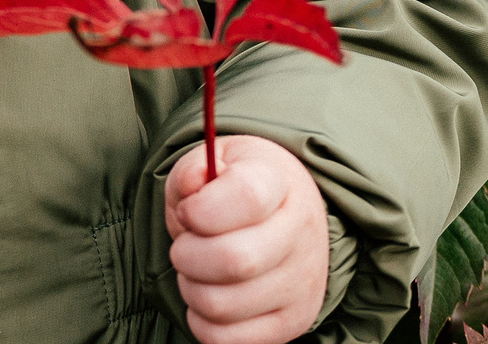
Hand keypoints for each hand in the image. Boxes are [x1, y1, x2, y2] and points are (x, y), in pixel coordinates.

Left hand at [164, 136, 330, 343]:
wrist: (281, 213)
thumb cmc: (231, 188)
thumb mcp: (210, 163)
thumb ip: (191, 172)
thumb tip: (194, 181)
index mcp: (279, 184)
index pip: (247, 198)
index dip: (201, 209)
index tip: (188, 211)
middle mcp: (301, 234)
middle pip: (233, 260)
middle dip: (187, 255)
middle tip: (185, 246)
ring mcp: (302, 283)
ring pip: (223, 305)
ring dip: (191, 288)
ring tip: (197, 270)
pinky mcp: (293, 322)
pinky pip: (228, 338)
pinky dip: (202, 321)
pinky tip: (207, 294)